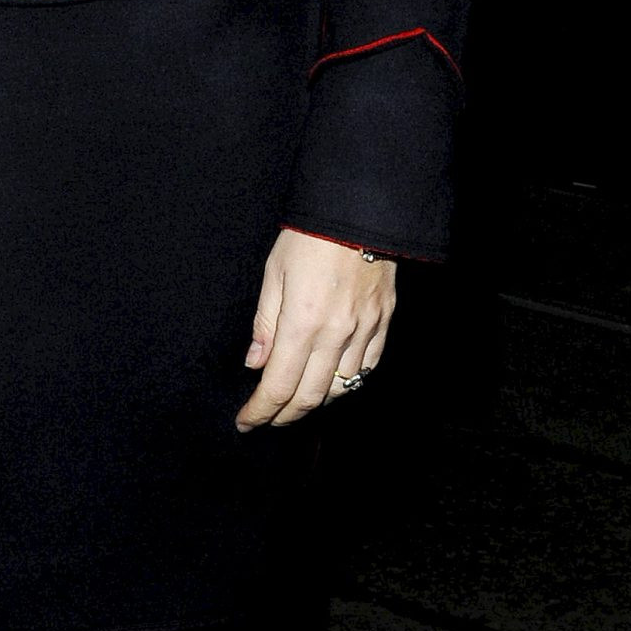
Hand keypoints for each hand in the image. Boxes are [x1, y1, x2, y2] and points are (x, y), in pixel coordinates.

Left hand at [235, 227, 396, 429]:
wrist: (360, 209)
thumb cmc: (310, 236)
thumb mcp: (273, 273)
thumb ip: (265, 323)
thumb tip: (255, 363)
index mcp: (303, 322)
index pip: (278, 386)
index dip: (260, 411)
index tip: (246, 422)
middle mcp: (336, 333)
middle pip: (310, 396)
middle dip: (284, 415)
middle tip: (268, 419)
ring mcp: (365, 330)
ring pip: (342, 387)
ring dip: (315, 401)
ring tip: (296, 401)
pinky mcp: (384, 322)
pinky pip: (368, 367)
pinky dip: (347, 382)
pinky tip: (332, 382)